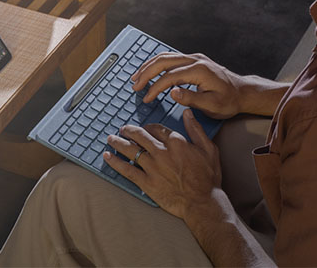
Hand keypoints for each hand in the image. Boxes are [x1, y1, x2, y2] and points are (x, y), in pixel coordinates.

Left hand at [104, 109, 221, 220]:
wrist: (202, 203)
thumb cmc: (208, 178)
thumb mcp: (209, 149)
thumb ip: (196, 129)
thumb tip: (187, 112)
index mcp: (176, 142)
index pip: (156, 129)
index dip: (148, 127)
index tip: (144, 128)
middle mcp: (162, 152)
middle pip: (140, 136)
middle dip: (129, 131)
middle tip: (122, 129)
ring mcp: (152, 167)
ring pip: (130, 150)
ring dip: (118, 142)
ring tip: (111, 138)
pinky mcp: (147, 182)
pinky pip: (127, 170)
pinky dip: (115, 162)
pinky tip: (107, 157)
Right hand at [131, 52, 245, 119]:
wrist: (242, 92)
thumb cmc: (229, 101)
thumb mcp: (212, 105)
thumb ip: (191, 98)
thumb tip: (172, 92)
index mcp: (199, 71)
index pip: (170, 77)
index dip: (155, 88)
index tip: (146, 98)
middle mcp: (195, 60)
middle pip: (164, 61)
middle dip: (146, 73)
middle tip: (135, 85)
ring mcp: (194, 58)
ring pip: (165, 57)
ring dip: (149, 66)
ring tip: (137, 76)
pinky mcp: (194, 60)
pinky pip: (171, 58)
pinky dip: (158, 63)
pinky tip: (151, 70)